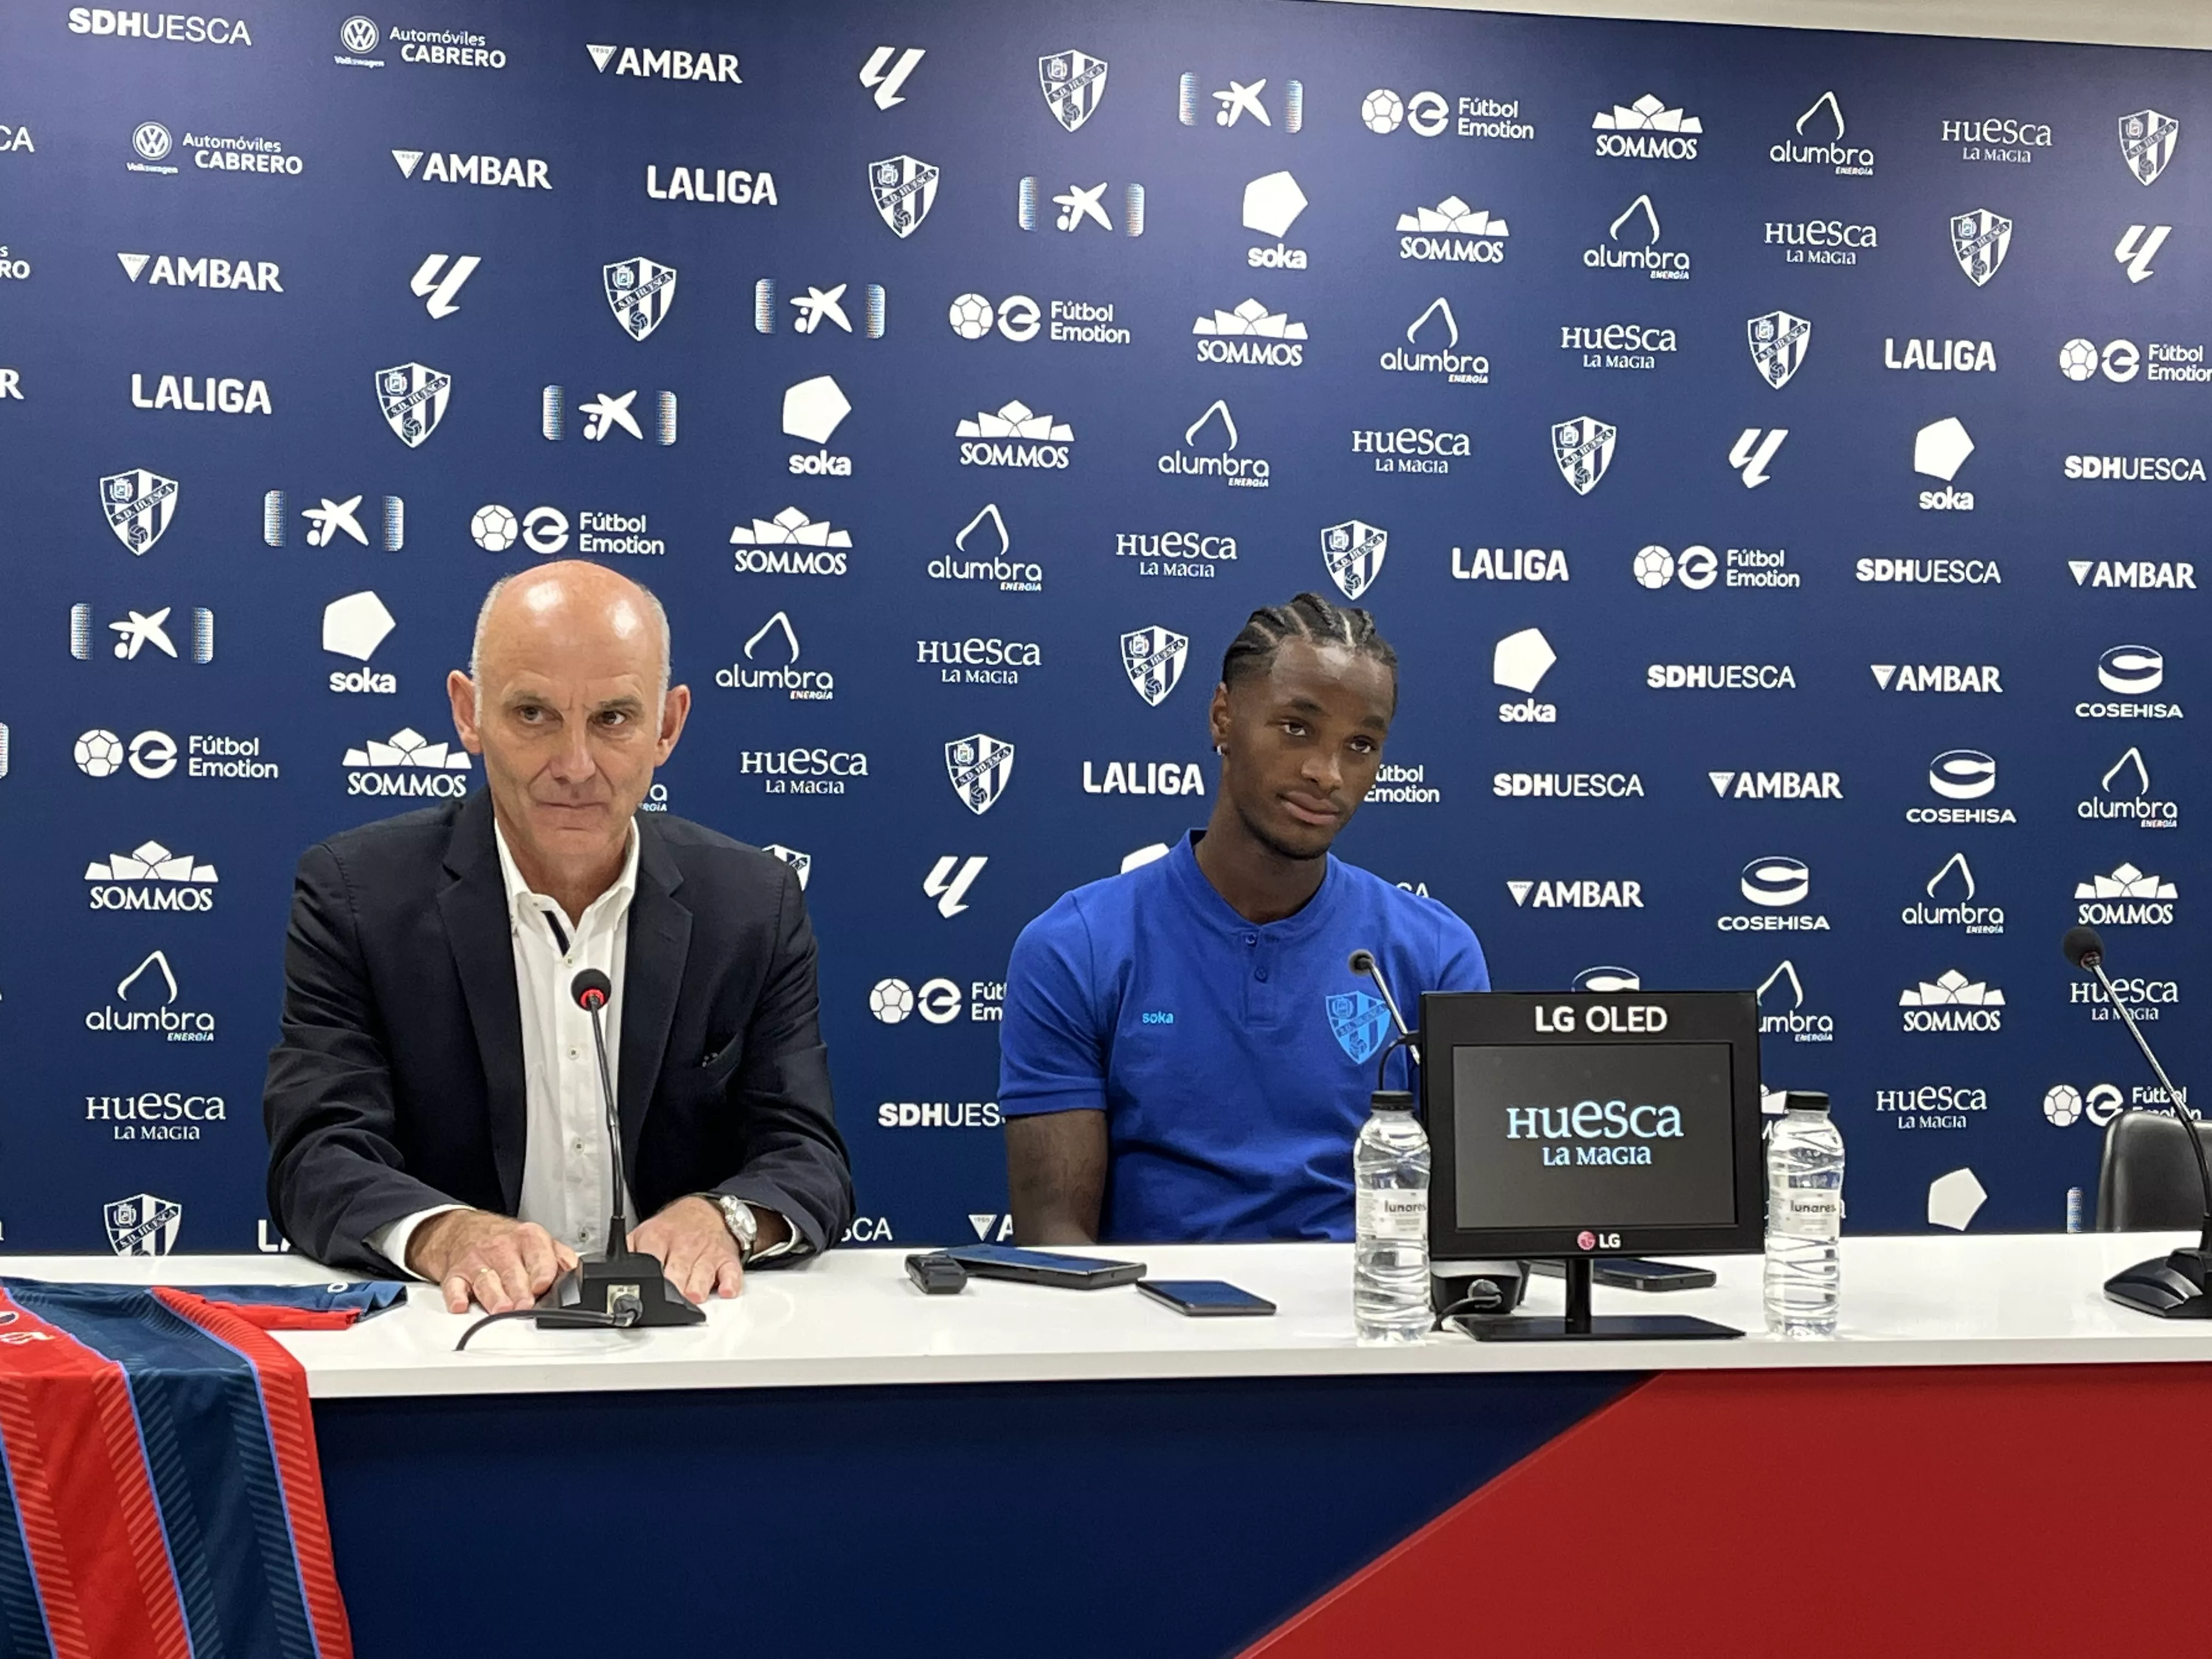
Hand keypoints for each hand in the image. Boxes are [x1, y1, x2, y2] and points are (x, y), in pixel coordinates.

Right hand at [409, 1210, 576, 1314]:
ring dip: (494, 1296)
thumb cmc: (506, 1240)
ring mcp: (477, 1261)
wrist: (464, 1229)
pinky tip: (461, 1304)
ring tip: (502, 1309)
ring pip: (486, 1279)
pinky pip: (453, 1285)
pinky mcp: (456, 1274)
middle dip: (520, 1290)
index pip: (538, 1254)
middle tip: (526, 1305)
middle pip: (512, 1271)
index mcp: (527, 1239)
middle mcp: (501, 1249)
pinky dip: (456, 1296)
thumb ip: (558, 1258)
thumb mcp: (536, 1240)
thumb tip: (575, 1274)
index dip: (542, 1270)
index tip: (544, 1285)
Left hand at [629, 1196, 744, 1303]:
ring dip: (698, 1285)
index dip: (647, 1273)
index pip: (650, 1257)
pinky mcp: (726, 1260)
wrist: (706, 1211)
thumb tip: (611, 1270)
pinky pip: (731, 1272)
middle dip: (673, 1285)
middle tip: (669, 1298)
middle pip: (677, 1268)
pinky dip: (730, 1282)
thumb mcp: (646, 1232)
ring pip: (703, 1271)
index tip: (640, 1288)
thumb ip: (629, 1250)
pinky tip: (726, 1291)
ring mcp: (706, 1253)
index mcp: (658, 1238)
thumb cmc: (674, 1229)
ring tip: (693, 1296)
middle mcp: (683, 1246)